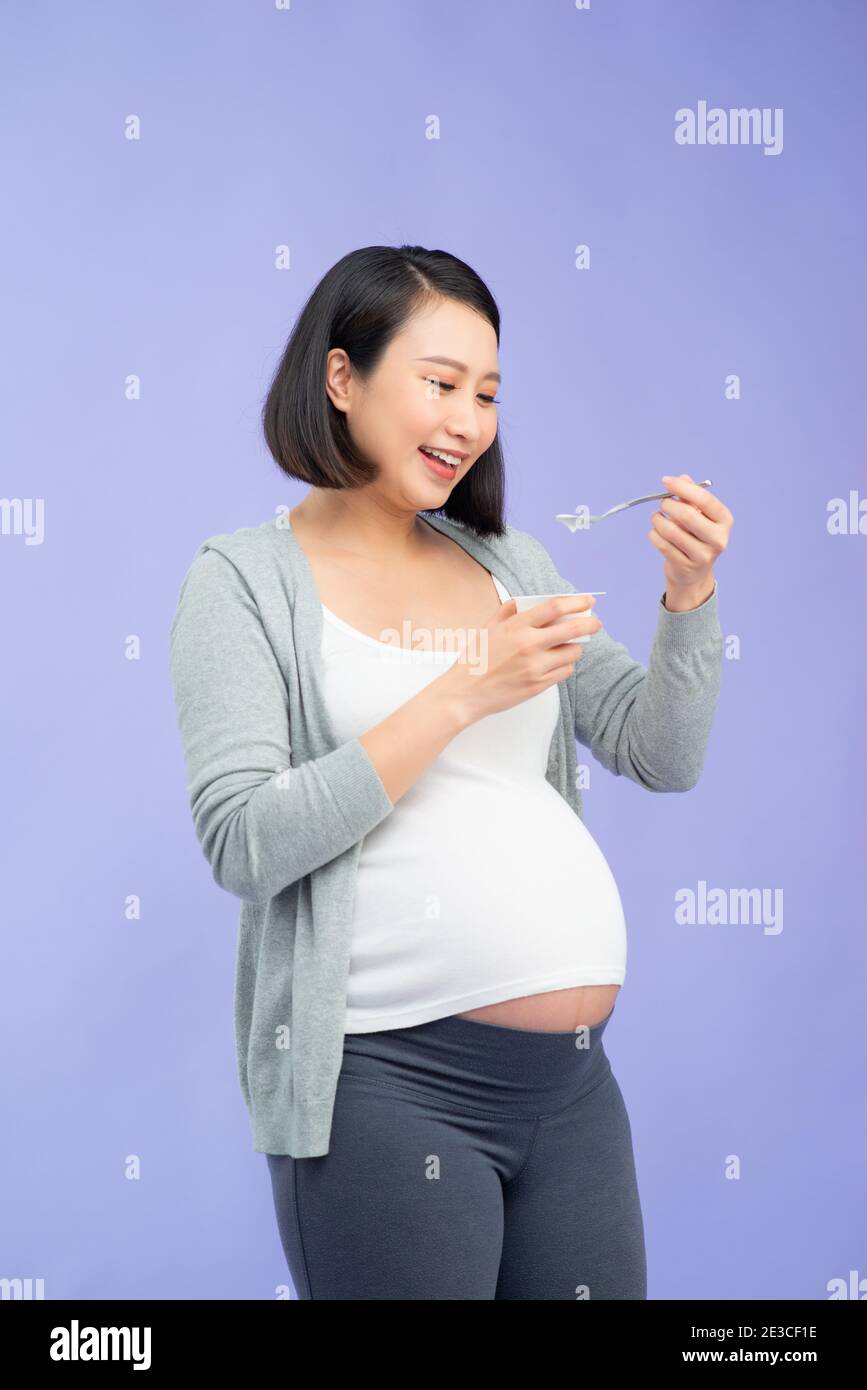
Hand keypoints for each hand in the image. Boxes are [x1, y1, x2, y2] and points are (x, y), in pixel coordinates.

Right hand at [440, 595, 601, 724]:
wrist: (464, 693)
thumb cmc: (474, 659)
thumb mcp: (487, 628)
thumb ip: (507, 612)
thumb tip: (525, 601)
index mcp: (516, 626)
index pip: (555, 607)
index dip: (577, 602)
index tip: (588, 601)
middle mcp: (529, 645)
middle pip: (572, 629)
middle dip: (590, 624)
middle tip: (596, 623)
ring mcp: (535, 667)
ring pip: (572, 653)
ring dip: (575, 647)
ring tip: (568, 646)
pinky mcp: (538, 685)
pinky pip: (565, 671)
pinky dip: (565, 665)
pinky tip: (556, 663)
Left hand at [648, 473, 732, 609]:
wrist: (694, 573)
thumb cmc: (696, 537)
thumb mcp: (699, 515)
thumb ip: (691, 496)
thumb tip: (682, 478)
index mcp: (724, 521)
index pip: (705, 500)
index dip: (683, 488)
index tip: (666, 481)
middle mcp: (718, 539)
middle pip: (687, 515)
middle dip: (668, 505)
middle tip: (662, 503)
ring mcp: (703, 555)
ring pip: (671, 531)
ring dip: (658, 520)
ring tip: (656, 517)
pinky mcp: (685, 566)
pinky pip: (662, 545)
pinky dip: (654, 535)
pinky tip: (655, 532)